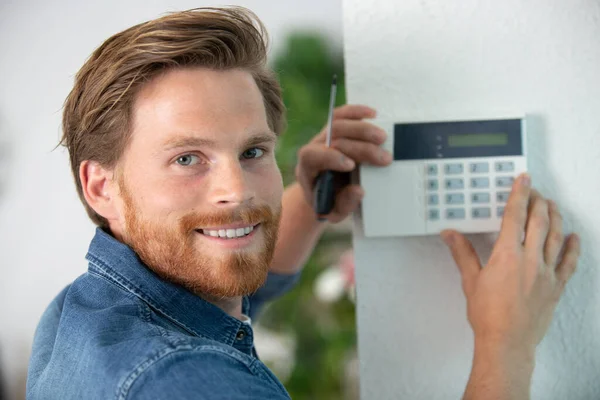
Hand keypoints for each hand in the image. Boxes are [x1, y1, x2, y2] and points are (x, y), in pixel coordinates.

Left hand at [295, 104, 391, 222]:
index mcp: (307, 168)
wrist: (322, 191)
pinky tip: (373, 114)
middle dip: (360, 147)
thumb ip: (344, 204)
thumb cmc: (328, 202)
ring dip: (362, 129)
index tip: (351, 166)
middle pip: (333, 139)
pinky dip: (356, 112)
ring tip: (384, 138)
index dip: (331, 158)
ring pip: (338, 124)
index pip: (313, 156)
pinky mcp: (333, 129)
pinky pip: (341, 115)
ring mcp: (323, 137)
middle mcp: (313, 148)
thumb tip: (359, 190)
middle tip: (384, 158)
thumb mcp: (333, 212)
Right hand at [441, 173, 580, 353]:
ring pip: (556, 236)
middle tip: (535, 190)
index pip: (514, 216)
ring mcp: (547, 273)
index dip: (519, 194)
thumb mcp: (470, 281)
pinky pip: (569, 262)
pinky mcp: (556, 287)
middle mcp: (530, 260)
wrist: (507, 343)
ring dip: (556, 217)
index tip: (523, 180)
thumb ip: (462, 253)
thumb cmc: (488, 316)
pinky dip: (572, 247)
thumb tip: (450, 235)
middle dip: (538, 201)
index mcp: (507, 255)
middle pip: (539, 221)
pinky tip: (573, 237)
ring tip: (553, 205)